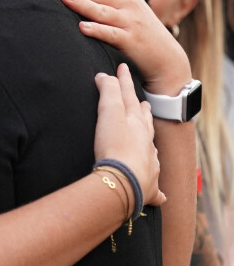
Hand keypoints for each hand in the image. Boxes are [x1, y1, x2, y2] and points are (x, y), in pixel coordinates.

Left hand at [49, 0, 191, 95]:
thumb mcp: (128, 3)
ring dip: (81, 3)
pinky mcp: (129, 40)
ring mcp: (129, 20)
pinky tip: (82, 27)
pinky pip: (110, 34)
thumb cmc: (139, 28)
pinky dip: (97, 30)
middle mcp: (126, 2)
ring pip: (101, 9)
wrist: (165, 55)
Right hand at [94, 63, 163, 208]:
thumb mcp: (109, 112)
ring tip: (149, 141)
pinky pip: (154, 190)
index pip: (130, 98)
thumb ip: (108, 91)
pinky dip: (156, 191)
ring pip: (152, 152)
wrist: (124, 182)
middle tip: (145, 104)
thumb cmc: (115, 147)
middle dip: (144, 112)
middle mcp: (147, 144)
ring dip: (149, 144)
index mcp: (137, 125)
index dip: (124, 82)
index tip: (123, 69)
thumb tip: (106, 76)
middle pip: (145, 123)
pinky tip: (160, 195)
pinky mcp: (147, 189)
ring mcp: (149, 166)